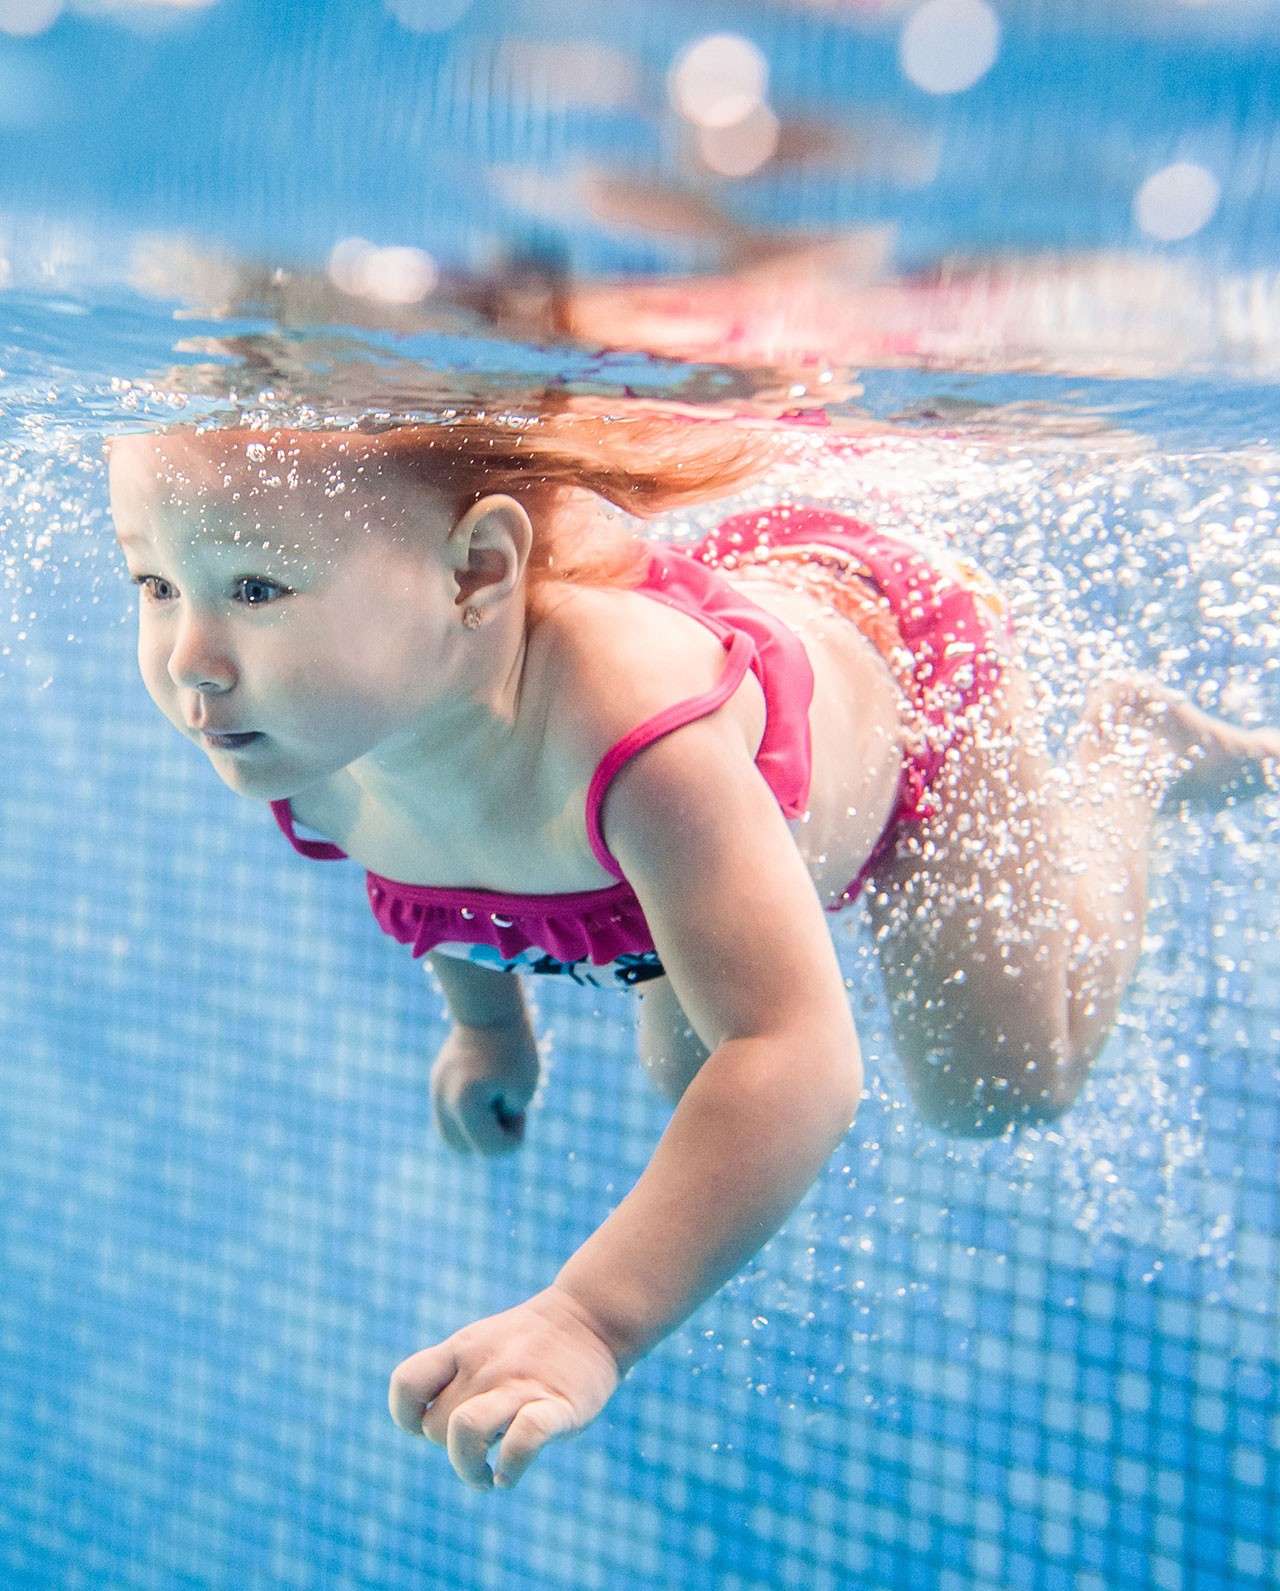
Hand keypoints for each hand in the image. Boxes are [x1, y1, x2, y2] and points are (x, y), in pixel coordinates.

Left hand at [387, 1286, 621, 1488]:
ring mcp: (520, 1385)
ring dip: (467, 1469)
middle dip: (448, 1449)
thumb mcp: (482, 1344)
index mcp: (462, 1349)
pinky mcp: (558, 1406)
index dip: (406, 1416)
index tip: (427, 1426)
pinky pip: (522, 1441)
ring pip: (465, 1430)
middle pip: (436, 1426)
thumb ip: (452, 1377)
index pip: (407, 1385)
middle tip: (477, 1447)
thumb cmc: (531, 1342)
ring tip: (484, 1477)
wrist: (592, 1316)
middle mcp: (485, 1366)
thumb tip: (425, 1425)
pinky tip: (509, 1476)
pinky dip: (509, 1467)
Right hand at [430, 1019, 539, 1154]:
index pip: (490, 1149)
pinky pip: (448, 1114)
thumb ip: (501, 1127)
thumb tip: (477, 1137)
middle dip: (489, 1137)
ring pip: (450, 1136)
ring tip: (493, 1101)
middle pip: (464, 1148)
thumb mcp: (523, 1092)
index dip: (513, 1135)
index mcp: (466, 1103)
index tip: (518, 1105)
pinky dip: (467, 1114)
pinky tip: (484, 1090)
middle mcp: (443, 1100)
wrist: (491, 1008)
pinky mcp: (435, 1081)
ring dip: (474, 1129)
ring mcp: (435, 1091)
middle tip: (504, 1105)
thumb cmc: (513, 1048)